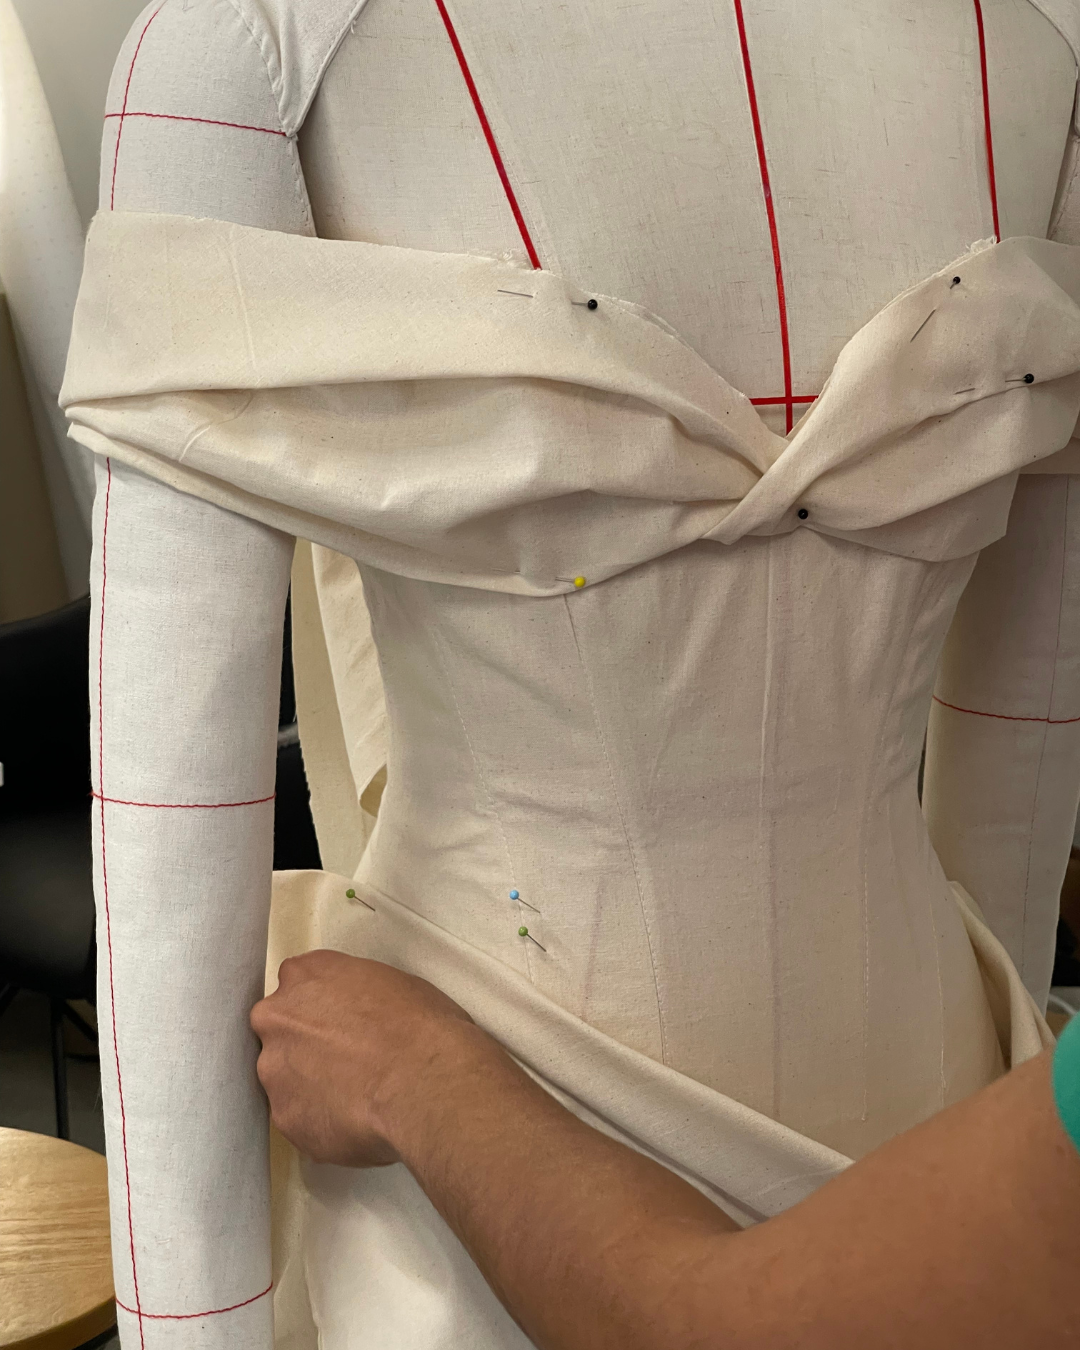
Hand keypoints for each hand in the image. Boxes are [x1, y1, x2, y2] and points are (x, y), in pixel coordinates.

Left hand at [251, 949, 475, 1166]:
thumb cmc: (421, 1024)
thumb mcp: (391, 984)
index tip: (341, 1025)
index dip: (321, 1009)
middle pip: (281, 1032)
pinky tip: (356, 1121)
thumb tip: (354, 1020)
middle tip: (347, 1064)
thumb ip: (352, 997)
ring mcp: (274, 1070)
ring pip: (286, 1080)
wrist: (423, 1082)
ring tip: (357, 1099)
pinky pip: (299, 1118)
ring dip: (312, 1088)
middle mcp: (277, 1018)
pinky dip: (321, 1122)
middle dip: (306, 1048)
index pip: (297, 987)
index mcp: (305, 975)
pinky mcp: (284, 1117)